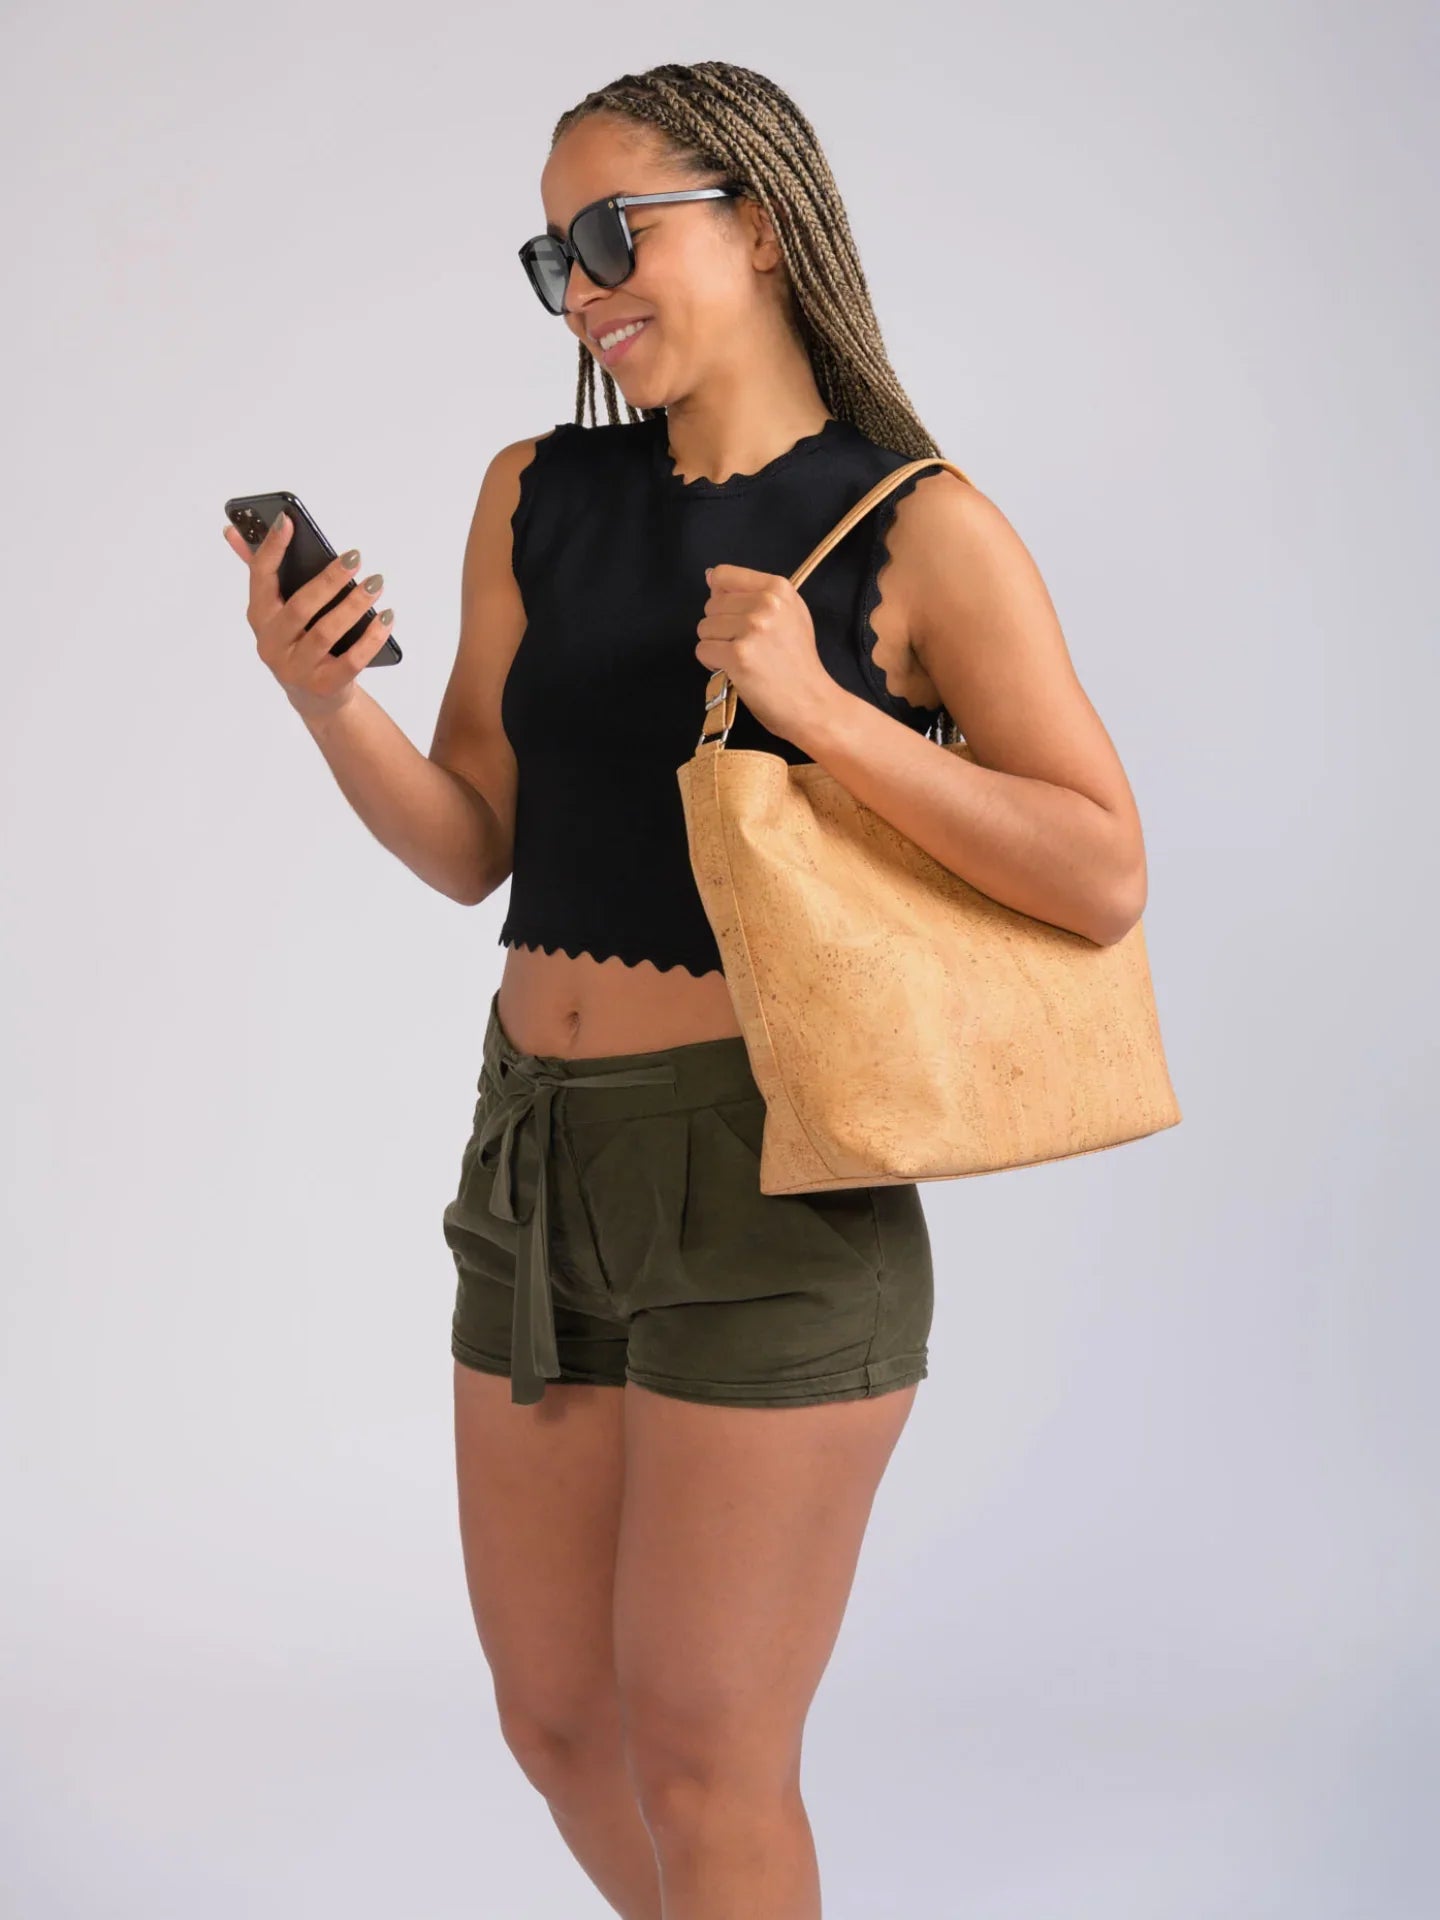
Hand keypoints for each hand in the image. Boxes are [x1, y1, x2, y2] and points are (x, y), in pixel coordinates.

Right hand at [222, 511, 394, 721]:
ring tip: (375, 584)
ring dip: (354, 605)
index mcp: (259, 617)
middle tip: (355, 557)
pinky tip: (386, 617)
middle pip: (301, 607)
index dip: (272, 548)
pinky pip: (352, 660)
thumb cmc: (299, 643)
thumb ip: (263, 572)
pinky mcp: (324, 686)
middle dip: (329, 579)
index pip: (261, 577)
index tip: (288, 520)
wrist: (317, 699)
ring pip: (327, 632)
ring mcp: (296, 668)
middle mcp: (272, 644)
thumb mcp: (278, 611)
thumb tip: (233, 531)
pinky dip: (372, 638)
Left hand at [694, 563, 836, 743]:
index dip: (721, 597)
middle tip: (746, 646)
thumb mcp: (789, 614)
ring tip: (742, 658)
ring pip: (704, 628)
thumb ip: (754, 593)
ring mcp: (752, 628)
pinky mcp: (738, 655)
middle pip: (711, 605)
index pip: (723, 575)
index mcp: (778, 588)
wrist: (812, 702)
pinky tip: (735, 670)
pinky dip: (712, 663)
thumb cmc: (799, 661)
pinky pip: (703, 650)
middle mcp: (766, 603)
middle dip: (721, 627)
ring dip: (716, 646)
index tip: (735, 616)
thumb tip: (711, 577)